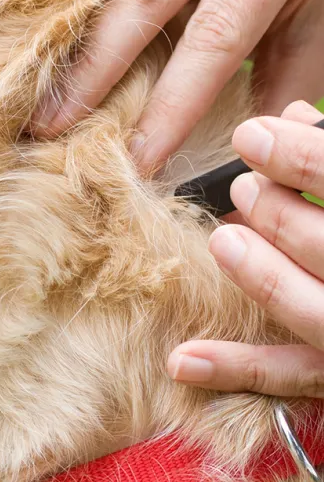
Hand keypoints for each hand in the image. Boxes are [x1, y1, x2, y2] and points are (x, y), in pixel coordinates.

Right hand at [33, 0, 323, 171]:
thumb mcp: (314, 37)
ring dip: (92, 35)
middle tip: (49, 126)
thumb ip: (273, 97)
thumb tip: (221, 169)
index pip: (216, 34)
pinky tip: (96, 26)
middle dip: (92, 70)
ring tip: (56, 90)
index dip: (172, 104)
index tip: (138, 158)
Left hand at [167, 100, 323, 397]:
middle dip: (276, 213)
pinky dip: (234, 367)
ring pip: (310, 311)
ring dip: (260, 275)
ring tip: (222, 241)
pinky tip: (181, 358)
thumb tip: (291, 116)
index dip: (300, 157)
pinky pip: (289, 376)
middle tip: (243, 188)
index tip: (249, 134)